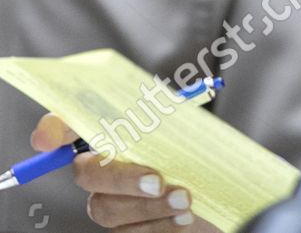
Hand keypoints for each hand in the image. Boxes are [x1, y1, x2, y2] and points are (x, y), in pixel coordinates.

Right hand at [30, 114, 219, 231]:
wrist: (228, 192)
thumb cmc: (207, 156)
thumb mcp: (196, 130)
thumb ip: (173, 115)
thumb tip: (162, 105)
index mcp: (117, 136)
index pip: (70, 127)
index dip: (54, 130)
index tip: (47, 140)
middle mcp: (105, 171)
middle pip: (87, 175)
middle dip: (122, 178)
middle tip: (157, 181)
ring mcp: (113, 203)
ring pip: (108, 209)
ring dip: (148, 206)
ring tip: (185, 199)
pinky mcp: (130, 230)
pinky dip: (161, 226)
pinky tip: (185, 219)